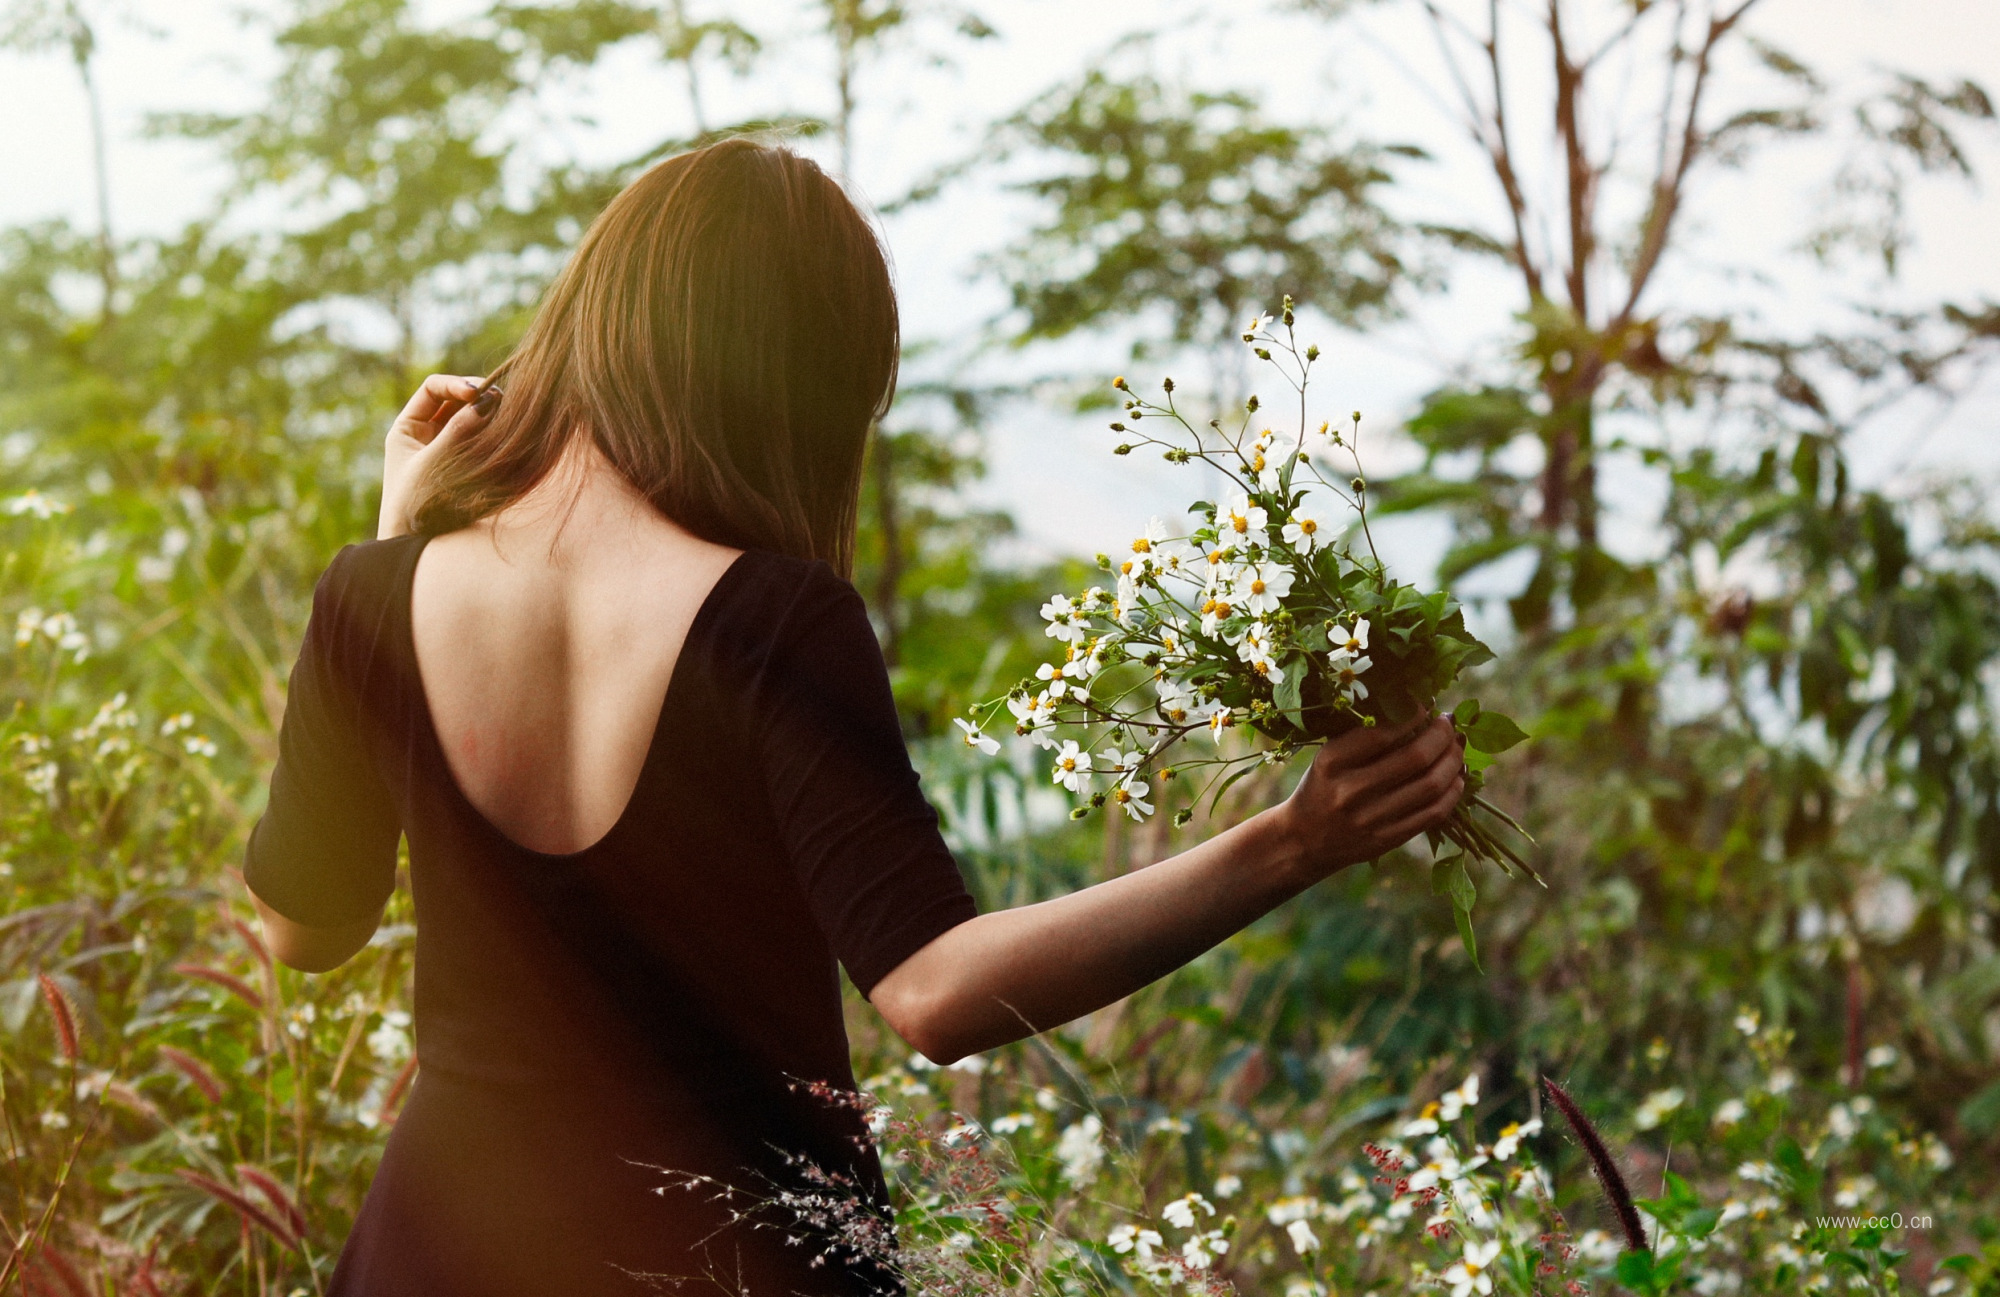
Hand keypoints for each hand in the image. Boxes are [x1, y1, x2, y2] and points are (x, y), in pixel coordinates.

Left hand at [379, 374, 493, 539]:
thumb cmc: (415, 506)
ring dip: (490, 415)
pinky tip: (509, 435)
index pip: (433, 389)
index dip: (456, 385)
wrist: (416, 547)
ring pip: (472, 420)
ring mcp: (448, 450)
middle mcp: (427, 434)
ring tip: (509, 416)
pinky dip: (496, 434)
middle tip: (502, 401)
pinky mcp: (467, 467)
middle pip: (456, 401)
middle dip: (479, 398)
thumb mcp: (434, 462)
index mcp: (406, 428)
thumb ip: (460, 429)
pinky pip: (483, 441)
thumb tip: (490, 399)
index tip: (477, 393)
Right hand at [1272, 712, 1465, 880]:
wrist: (1304, 839)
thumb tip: (1416, 707)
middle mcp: (1351, 791)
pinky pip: (1433, 813)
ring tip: (1456, 745)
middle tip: (1447, 722)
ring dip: (1453, 760)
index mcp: (1332, 762)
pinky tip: (1456, 776)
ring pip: (1431, 785)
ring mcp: (1371, 819)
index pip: (1384, 731)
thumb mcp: (1328, 755)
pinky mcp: (1387, 839)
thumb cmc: (1321, 785)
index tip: (1425, 703)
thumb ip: (1364, 734)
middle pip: (1415, 757)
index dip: (1414, 714)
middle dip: (1441, 734)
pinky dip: (1453, 791)